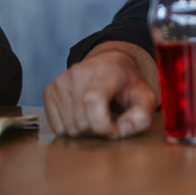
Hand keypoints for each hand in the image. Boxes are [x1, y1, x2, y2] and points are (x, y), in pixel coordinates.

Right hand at [43, 43, 158, 138]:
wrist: (110, 64)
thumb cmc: (128, 85)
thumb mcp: (146, 98)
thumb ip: (141, 117)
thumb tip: (120, 130)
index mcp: (105, 71)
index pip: (93, 101)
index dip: (104, 125)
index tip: (115, 128)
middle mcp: (79, 72)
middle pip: (82, 122)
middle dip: (98, 129)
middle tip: (108, 118)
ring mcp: (61, 81)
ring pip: (69, 128)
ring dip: (85, 130)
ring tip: (96, 115)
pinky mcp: (49, 90)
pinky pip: (56, 127)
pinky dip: (70, 128)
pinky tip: (82, 114)